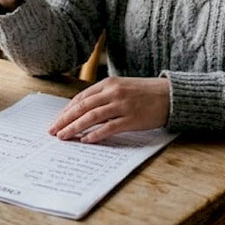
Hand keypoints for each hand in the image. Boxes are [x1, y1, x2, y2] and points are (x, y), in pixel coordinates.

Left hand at [49, 77, 170, 143]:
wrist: (171, 95)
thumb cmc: (145, 93)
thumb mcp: (122, 87)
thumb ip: (104, 96)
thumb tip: (83, 111)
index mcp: (109, 83)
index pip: (81, 97)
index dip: (67, 110)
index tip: (57, 120)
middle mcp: (113, 92)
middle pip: (82, 107)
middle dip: (65, 120)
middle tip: (53, 131)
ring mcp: (122, 105)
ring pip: (91, 117)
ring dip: (75, 128)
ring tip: (63, 137)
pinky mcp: (132, 119)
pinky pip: (109, 127)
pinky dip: (95, 134)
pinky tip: (85, 140)